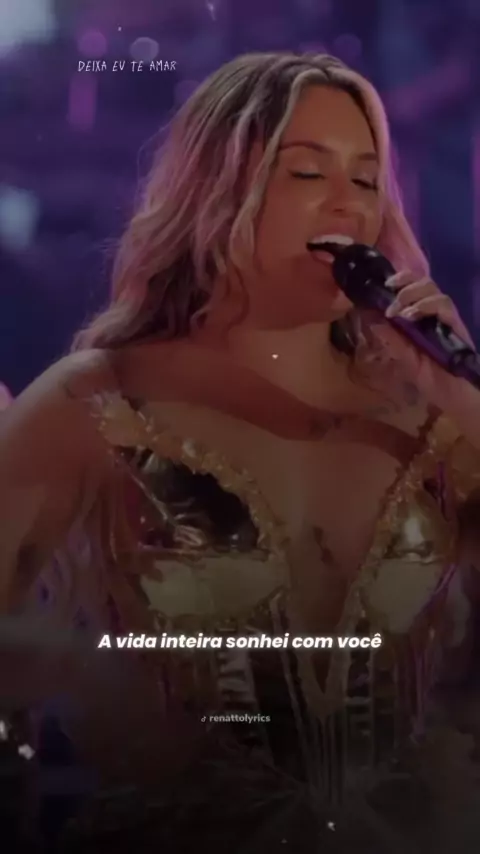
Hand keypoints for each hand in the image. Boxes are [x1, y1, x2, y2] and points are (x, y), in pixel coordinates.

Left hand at [369, 269, 475, 409]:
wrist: (452, 394)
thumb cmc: (429, 377)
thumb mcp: (402, 358)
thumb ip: (389, 339)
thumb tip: (369, 318)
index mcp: (419, 316)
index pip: (412, 286)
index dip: (399, 279)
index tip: (382, 284)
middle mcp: (433, 312)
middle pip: (423, 281)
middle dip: (404, 282)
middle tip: (388, 294)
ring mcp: (445, 317)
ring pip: (432, 289)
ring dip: (411, 294)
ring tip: (397, 311)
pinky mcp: (456, 325)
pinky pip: (443, 306)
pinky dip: (425, 306)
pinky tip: (410, 316)